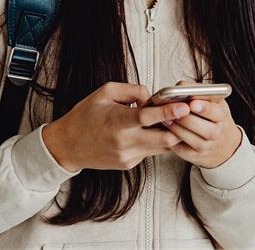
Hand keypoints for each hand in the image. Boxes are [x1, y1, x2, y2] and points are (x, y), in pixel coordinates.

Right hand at [43, 82, 189, 171]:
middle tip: (186, 114)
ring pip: (162, 147)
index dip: (168, 112)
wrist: (68, 145)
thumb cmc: (85, 116)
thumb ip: (133, 90)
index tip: (184, 107)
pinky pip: (151, 151)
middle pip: (163, 139)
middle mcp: (124, 142)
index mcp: (117, 121)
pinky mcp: (129, 164)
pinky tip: (149, 131)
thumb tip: (153, 97)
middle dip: (179, 127)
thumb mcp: (106, 92)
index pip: (147, 118)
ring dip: (169, 134)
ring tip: (170, 120)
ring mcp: (128, 156)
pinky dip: (155, 141)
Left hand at [160, 79, 242, 168]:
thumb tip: (179, 87)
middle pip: (201, 126)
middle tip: (172, 111)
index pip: (214, 112)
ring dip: (176, 128)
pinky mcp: (195, 157)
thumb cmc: (215, 118)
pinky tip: (166, 132)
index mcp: (222, 116)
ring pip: (190, 138)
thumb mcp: (214, 103)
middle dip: (185, 118)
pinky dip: (173, 141)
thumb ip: (199, 92)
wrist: (224, 144)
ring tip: (166, 119)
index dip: (203, 108)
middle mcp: (217, 133)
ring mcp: (207, 147)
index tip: (192, 103)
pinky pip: (182, 149)